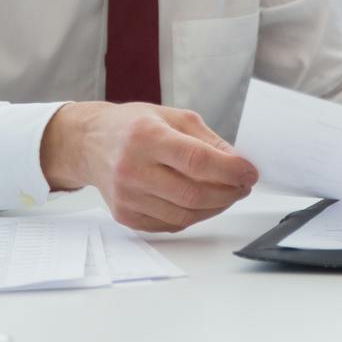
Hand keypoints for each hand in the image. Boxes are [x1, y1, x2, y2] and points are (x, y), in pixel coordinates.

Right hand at [40, 102, 257, 231]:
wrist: (91, 143)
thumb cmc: (134, 126)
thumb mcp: (174, 117)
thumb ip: (208, 141)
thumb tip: (238, 164)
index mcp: (147, 137)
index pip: (197, 161)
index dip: (230, 170)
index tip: (250, 172)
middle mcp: (133, 168)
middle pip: (193, 193)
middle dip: (229, 193)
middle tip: (244, 186)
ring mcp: (127, 196)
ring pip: (185, 214)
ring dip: (216, 207)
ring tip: (229, 194)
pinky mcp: (125, 215)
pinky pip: (170, 224)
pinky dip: (194, 216)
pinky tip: (203, 203)